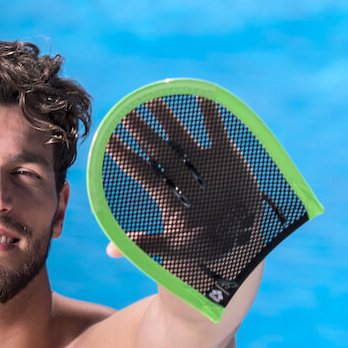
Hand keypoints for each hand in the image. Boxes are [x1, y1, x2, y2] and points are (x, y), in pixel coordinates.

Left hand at [105, 96, 273, 294]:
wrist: (239, 241)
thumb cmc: (202, 245)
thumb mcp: (174, 247)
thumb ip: (146, 245)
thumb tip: (110, 251)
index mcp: (166, 195)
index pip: (142, 172)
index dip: (126, 157)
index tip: (108, 142)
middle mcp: (181, 175)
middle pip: (158, 152)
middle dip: (142, 134)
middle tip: (124, 116)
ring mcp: (202, 165)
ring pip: (182, 139)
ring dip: (168, 121)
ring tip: (152, 101)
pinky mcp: (225, 158)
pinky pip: (217, 133)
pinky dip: (211, 117)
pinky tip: (201, 96)